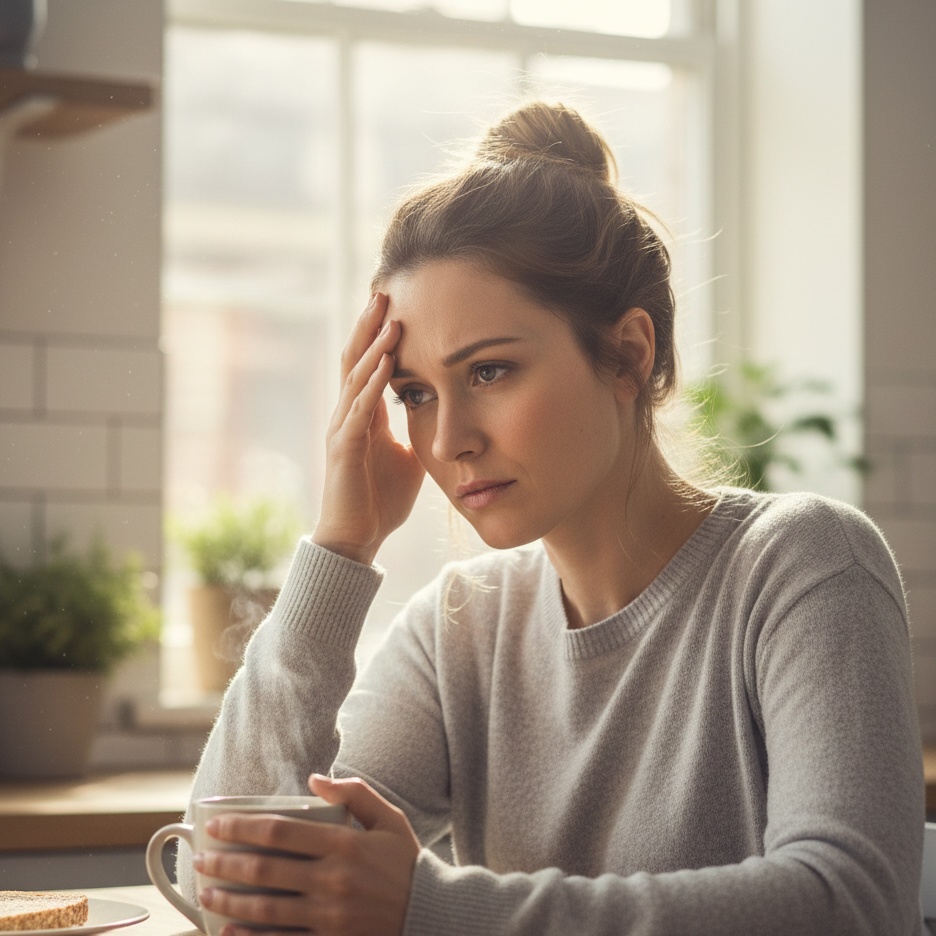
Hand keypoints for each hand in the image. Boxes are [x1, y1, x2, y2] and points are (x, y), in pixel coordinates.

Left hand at [195, 775, 419, 935]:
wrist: (432, 916)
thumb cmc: (406, 864)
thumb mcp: (389, 819)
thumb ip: (355, 793)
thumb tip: (314, 779)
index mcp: (345, 845)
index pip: (280, 832)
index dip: (241, 827)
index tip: (216, 825)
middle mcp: (333, 881)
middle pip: (265, 870)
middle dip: (225, 864)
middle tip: (200, 859)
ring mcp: (330, 918)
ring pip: (266, 909)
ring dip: (229, 901)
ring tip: (205, 894)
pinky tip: (228, 930)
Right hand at [313, 292, 424, 564]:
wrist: (358, 537)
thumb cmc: (381, 499)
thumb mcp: (409, 456)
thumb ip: (417, 431)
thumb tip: (442, 414)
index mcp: (363, 414)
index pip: (368, 363)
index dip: (377, 333)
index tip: (395, 303)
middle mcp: (348, 415)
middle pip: (355, 358)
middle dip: (369, 325)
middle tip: (385, 291)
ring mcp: (343, 430)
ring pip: (355, 378)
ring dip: (373, 347)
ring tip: (391, 319)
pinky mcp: (344, 449)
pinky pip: (358, 410)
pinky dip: (372, 385)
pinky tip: (385, 364)